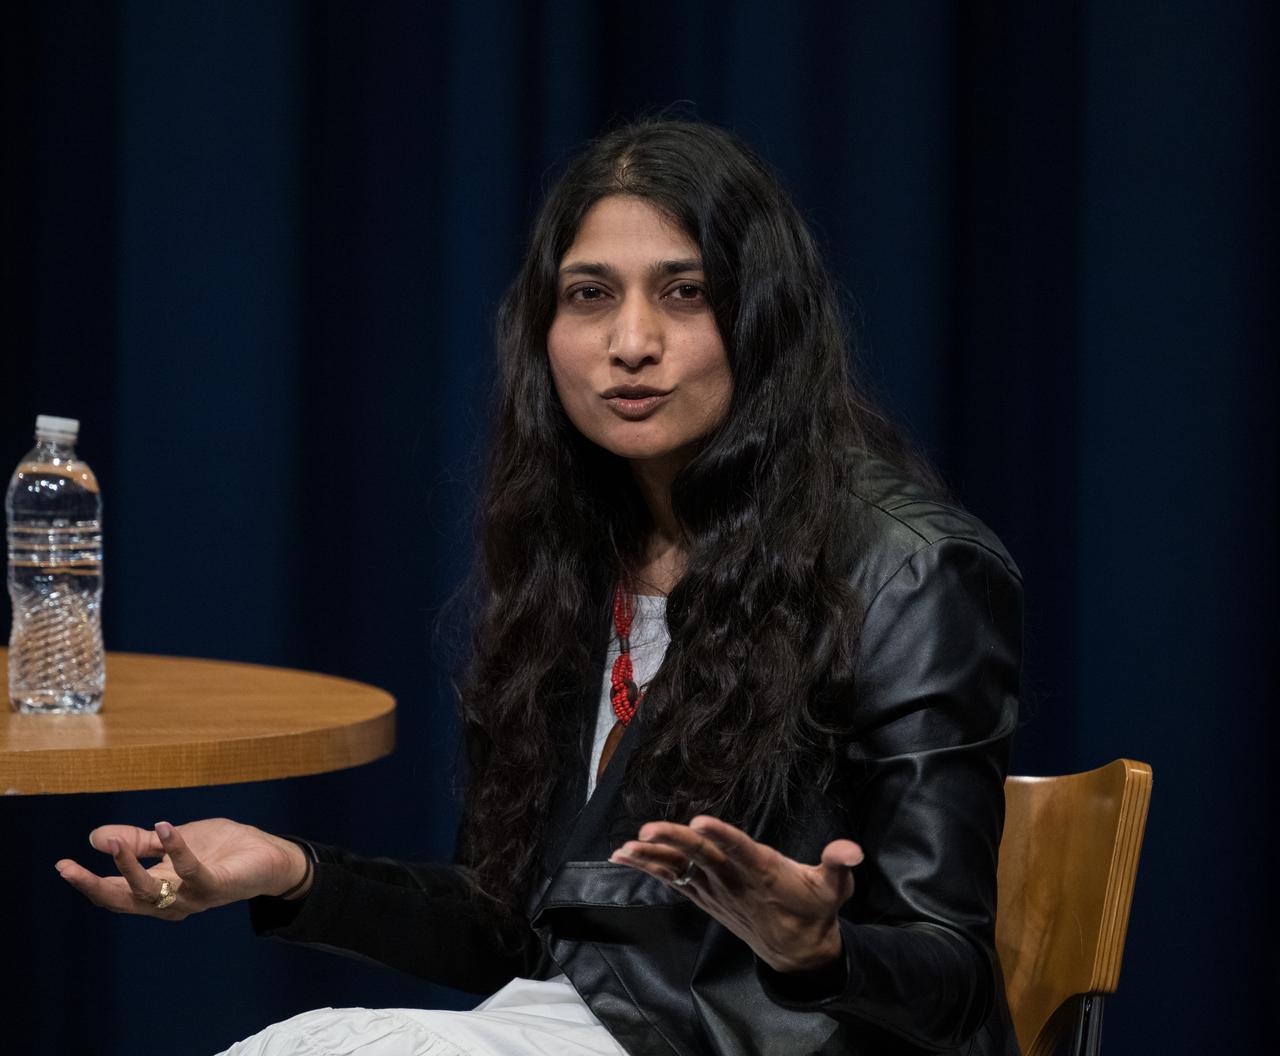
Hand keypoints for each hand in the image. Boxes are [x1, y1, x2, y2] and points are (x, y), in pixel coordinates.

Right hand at [55, 818, 309, 919]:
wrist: (271, 855)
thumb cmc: (222, 849)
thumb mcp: (174, 840)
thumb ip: (140, 842)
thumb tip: (95, 836)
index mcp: (158, 888)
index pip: (115, 891)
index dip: (87, 881)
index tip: (61, 864)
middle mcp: (171, 899)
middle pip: (123, 900)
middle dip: (93, 885)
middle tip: (67, 868)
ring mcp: (194, 896)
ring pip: (151, 891)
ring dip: (129, 865)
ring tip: (113, 842)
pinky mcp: (218, 885)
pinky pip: (192, 871)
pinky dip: (176, 849)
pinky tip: (164, 827)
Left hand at [610, 814, 862, 973]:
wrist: (796, 951)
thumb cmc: (814, 909)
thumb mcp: (835, 888)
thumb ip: (839, 864)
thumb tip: (852, 849)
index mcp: (765, 872)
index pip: (740, 850)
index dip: (721, 836)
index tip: (700, 822)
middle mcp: (735, 881)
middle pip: (702, 857)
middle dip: (674, 842)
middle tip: (648, 829)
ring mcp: (716, 891)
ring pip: (682, 869)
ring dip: (653, 857)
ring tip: (626, 846)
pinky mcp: (704, 898)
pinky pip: (673, 881)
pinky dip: (649, 868)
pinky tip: (624, 855)